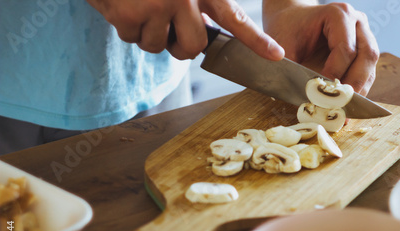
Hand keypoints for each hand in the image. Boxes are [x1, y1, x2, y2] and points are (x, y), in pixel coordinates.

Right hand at [86, 0, 283, 60]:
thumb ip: (196, 5)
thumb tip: (201, 40)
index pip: (234, 16)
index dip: (255, 39)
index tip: (276, 56)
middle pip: (193, 47)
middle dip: (180, 46)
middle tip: (168, 28)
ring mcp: (155, 5)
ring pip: (160, 47)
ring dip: (150, 34)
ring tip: (141, 5)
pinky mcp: (127, 15)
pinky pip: (134, 40)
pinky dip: (128, 28)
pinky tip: (123, 4)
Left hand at [263, 1, 378, 94]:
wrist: (292, 20)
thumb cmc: (288, 30)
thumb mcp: (285, 48)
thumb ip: (293, 70)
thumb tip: (305, 101)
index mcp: (339, 14)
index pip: (346, 49)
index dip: (336, 73)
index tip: (322, 91)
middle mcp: (357, 22)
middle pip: (368, 56)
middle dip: (354, 84)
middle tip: (340, 104)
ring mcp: (364, 35)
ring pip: (371, 66)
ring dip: (359, 89)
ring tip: (343, 107)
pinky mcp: (364, 50)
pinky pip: (368, 72)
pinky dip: (358, 89)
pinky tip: (345, 102)